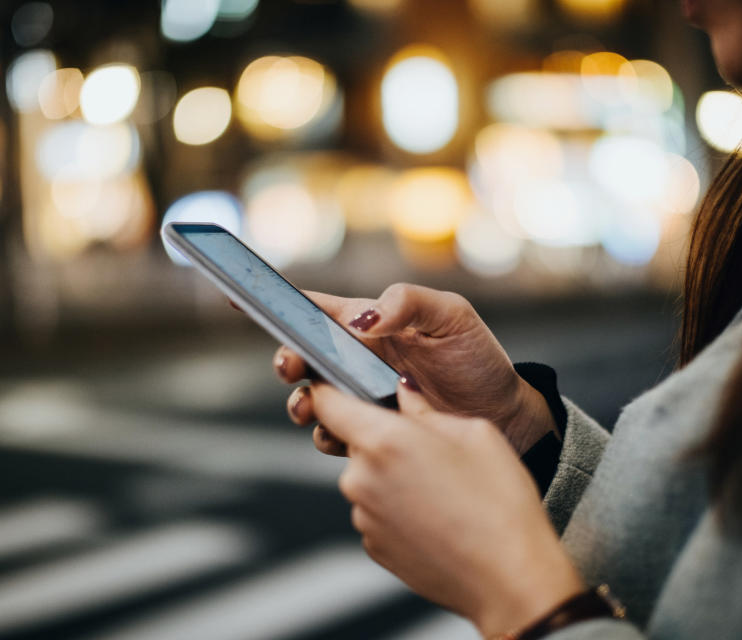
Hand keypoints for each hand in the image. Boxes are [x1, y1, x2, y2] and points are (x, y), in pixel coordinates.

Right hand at [269, 284, 555, 454]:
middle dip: (287, 361)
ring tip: (312, 407)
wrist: (505, 415)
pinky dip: (329, 436)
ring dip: (302, 403)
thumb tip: (361, 320)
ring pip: (313, 399)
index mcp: (370, 322)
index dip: (276, 302)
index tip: (236, 297)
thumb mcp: (451, 316)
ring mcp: (362, 397)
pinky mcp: (372, 431)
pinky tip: (343, 436)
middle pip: (303, 356)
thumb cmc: (477, 358)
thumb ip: (407, 303)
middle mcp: (358, 358)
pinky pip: (336, 435)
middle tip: (292, 368)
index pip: (315, 308)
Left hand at [312, 379, 585, 636]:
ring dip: (393, 476)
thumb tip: (403, 391)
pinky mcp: (372, 546)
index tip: (336, 385)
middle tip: (431, 449)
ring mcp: (363, 517)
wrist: (508, 578)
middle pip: (354, 443)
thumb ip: (425, 408)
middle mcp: (361, 478)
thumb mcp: (474, 433)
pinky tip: (438, 516)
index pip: (326, 402)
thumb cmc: (499, 502)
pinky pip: (377, 511)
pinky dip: (398, 508)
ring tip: (443, 489)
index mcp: (383, 440)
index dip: (327, 389)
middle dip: (384, 439)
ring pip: (368, 478)